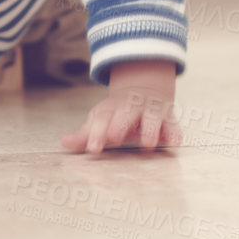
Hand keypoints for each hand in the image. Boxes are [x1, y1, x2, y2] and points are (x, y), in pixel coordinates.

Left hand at [61, 60, 181, 155]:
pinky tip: (174, 142)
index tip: (93, 148)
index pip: (102, 119)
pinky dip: (174, 133)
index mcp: (112, 109)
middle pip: (126, 113)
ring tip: (148, 145)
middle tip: (114, 138)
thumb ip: (85, 135)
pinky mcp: (169, 118)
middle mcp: (132, 107)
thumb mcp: (101, 120)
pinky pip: (173, 125)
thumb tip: (64, 143)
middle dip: (120, 124)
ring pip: (152, 117)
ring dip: (150, 129)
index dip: (96, 133)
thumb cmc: (118, 113)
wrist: (145, 90)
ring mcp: (151, 110)